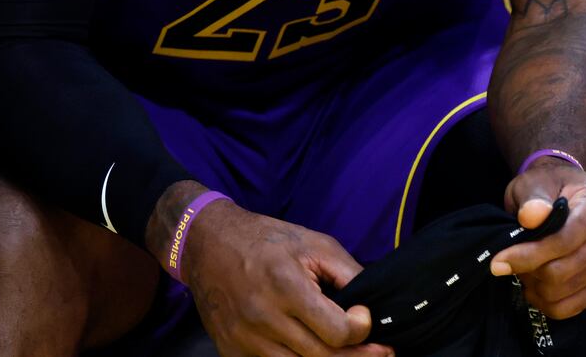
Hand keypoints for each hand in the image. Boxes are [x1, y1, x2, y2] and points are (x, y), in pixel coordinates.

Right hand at [182, 201, 392, 356]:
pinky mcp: (231, 350)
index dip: (361, 329)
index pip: (337, 331)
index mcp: (284, 284)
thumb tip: (375, 309)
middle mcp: (262, 316)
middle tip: (380, 353)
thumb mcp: (313, 243)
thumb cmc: (265, 240)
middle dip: (359, 356)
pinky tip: (308, 350)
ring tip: (346, 353)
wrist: (205, 242)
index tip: (363, 317)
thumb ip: (349, 274)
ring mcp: (244, 338)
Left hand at [492, 161, 585, 317]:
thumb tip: (531, 217)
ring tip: (521, 268)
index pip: (567, 238)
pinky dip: (548, 302)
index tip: (500, 260)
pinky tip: (533, 286)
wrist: (563, 194)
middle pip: (568, 269)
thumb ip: (533, 198)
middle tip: (507, 261)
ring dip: (536, 285)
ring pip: (569, 290)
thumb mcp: (534, 182)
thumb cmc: (547, 186)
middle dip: (530, 269)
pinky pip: (576, 307)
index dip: (532, 253)